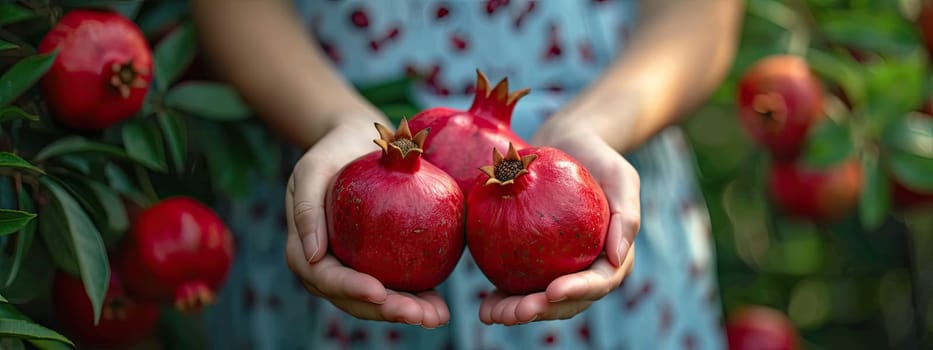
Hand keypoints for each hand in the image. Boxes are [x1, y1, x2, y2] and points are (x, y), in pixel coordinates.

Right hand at [285, 119, 449, 327]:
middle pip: (355, 299)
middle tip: (420, 315)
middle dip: (387, 312)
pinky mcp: (380, 264)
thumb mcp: (312, 168)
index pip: (326, 278)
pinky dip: (418, 298)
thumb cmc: (333, 151)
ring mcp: (355, 269)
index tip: (379, 292)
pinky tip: (440, 306)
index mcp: (306, 251)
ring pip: (379, 301)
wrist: (358, 141)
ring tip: (437, 317)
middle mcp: (330, 268)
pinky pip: (398, 285)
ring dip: (407, 312)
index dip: (350, 289)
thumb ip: (306, 208)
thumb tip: (312, 256)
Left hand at [478, 125, 640, 324]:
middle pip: (566, 301)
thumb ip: (627, 215)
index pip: (599, 282)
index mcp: (613, 258)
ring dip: (517, 312)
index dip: (577, 292)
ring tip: (491, 315)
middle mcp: (588, 270)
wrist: (568, 143)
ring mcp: (561, 269)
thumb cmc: (598, 158)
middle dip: (540, 311)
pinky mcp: (535, 263)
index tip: (551, 291)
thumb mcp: (621, 176)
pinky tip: (482, 306)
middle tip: (513, 312)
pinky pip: (519, 285)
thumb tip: (618, 258)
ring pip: (541, 301)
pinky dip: (502, 298)